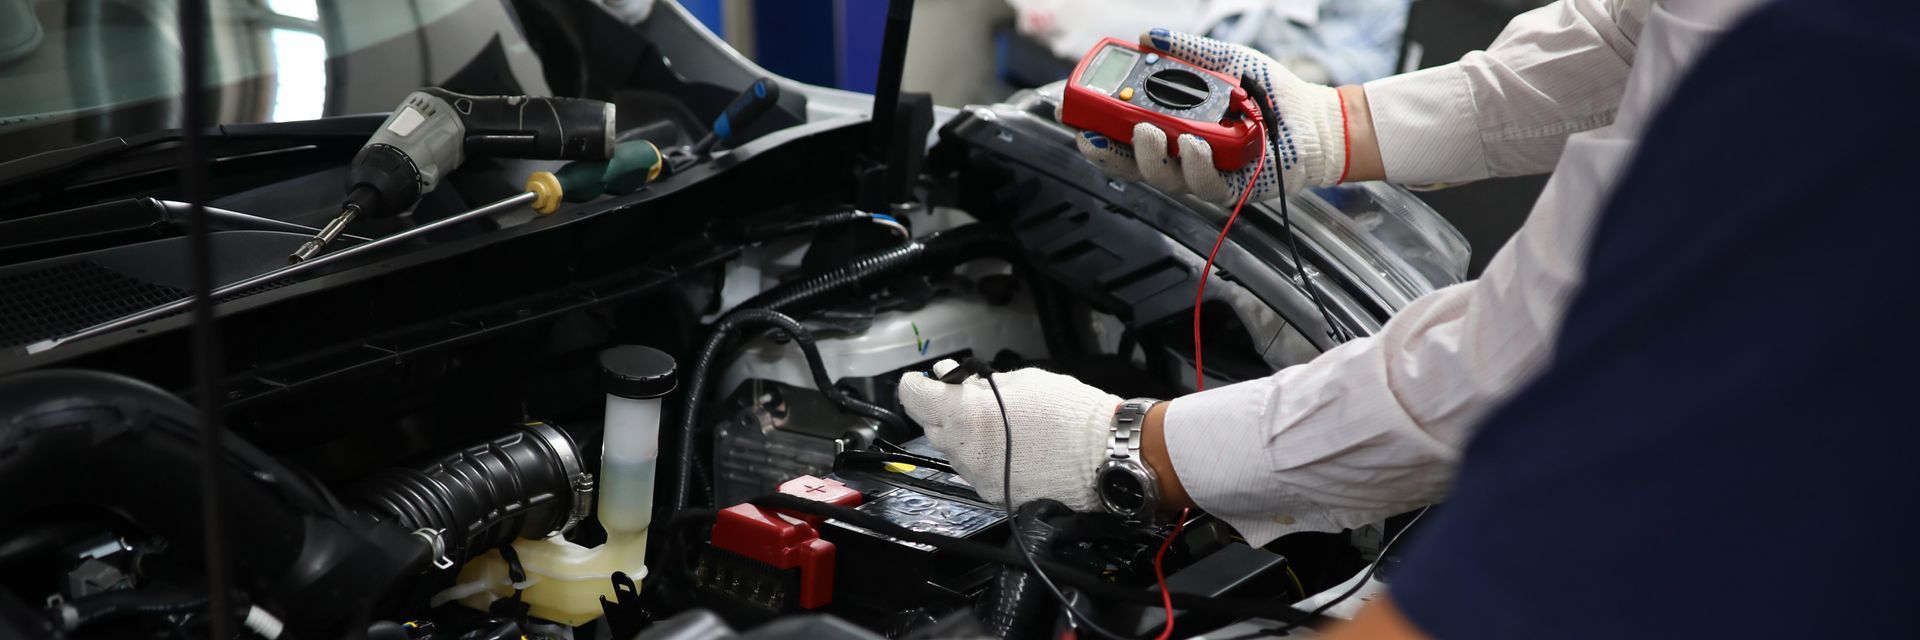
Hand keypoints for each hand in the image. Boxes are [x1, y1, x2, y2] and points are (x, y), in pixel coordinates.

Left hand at [896, 360, 1120, 511]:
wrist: (1104, 457)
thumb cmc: (1069, 412)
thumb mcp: (1022, 381)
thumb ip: (980, 384)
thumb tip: (954, 381)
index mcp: (965, 414)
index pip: (914, 397)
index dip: (917, 385)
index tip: (925, 381)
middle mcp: (964, 450)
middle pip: (932, 426)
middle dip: (944, 409)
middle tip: (966, 396)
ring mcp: (978, 478)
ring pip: (955, 452)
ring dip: (965, 435)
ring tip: (998, 423)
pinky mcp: (994, 495)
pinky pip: (977, 472)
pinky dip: (984, 457)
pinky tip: (1010, 447)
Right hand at [1070, 28, 1350, 204]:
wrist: (1314, 115)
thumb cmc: (1269, 91)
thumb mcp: (1223, 60)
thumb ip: (1185, 51)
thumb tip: (1145, 37)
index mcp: (1174, 129)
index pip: (1125, 138)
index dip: (1099, 134)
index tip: (1078, 121)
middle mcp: (1184, 156)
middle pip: (1134, 166)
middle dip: (1110, 155)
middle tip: (1096, 136)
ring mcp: (1206, 174)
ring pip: (1164, 178)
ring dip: (1148, 157)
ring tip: (1147, 131)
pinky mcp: (1233, 188)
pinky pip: (1204, 185)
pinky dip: (1194, 164)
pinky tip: (1191, 144)